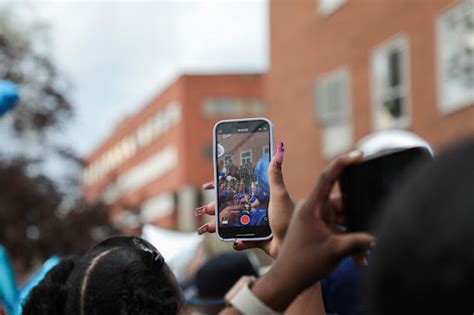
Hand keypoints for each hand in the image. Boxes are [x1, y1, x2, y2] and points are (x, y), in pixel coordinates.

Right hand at [196, 142, 292, 258]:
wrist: (294, 245)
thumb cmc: (289, 218)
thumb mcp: (279, 194)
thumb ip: (275, 173)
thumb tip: (280, 147)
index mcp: (260, 196)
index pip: (238, 188)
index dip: (222, 187)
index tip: (207, 186)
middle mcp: (257, 209)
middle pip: (231, 207)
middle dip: (215, 209)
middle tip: (203, 210)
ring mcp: (257, 224)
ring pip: (233, 224)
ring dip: (219, 226)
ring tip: (207, 229)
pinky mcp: (258, 239)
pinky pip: (243, 240)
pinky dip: (238, 242)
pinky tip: (236, 242)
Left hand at [251, 151, 374, 310]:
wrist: (288, 279)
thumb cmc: (304, 262)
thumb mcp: (335, 251)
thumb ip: (359, 242)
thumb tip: (379, 237)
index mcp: (312, 206)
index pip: (328, 177)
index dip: (343, 163)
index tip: (359, 155)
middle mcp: (314, 209)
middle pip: (343, 202)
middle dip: (357, 213)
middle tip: (367, 228)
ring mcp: (318, 220)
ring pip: (344, 218)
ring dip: (354, 233)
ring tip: (361, 254)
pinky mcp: (321, 230)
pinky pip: (340, 229)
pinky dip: (349, 240)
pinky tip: (361, 259)